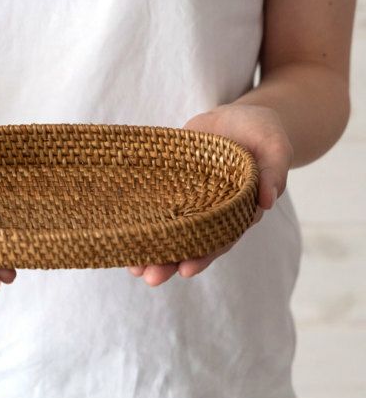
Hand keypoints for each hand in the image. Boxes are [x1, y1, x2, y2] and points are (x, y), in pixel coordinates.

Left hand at [127, 103, 293, 285]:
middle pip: (191, 242)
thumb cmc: (261, 133)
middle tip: (150, 278)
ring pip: (171, 229)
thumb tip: (268, 200)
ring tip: (134, 268)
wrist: (235, 119)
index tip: (186, 270)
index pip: (220, 239)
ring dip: (152, 249)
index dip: (204, 256)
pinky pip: (156, 207)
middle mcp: (212, 211)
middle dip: (171, 261)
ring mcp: (190, 199)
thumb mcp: (274, 145)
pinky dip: (142, 221)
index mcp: (238, 210)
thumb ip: (274, 171)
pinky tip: (123, 235)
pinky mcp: (171, 185)